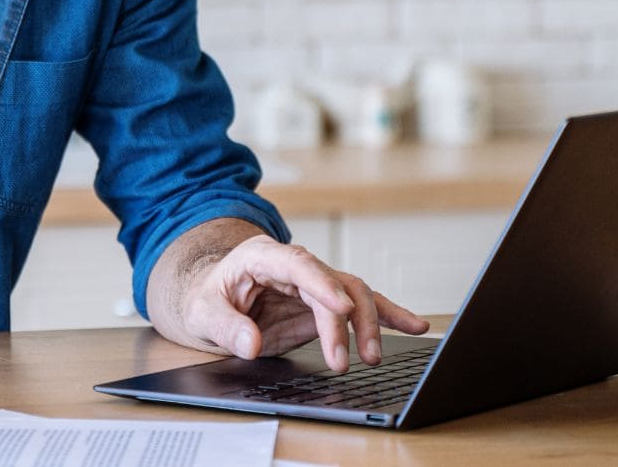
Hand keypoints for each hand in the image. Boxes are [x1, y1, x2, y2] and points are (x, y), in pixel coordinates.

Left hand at [179, 234, 427, 372]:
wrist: (214, 296)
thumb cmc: (208, 298)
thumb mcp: (202, 312)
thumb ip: (226, 327)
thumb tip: (251, 343)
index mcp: (262, 257)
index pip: (298, 264)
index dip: (321, 284)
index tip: (340, 307)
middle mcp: (295, 264)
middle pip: (332, 284)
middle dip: (345, 321)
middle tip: (346, 360)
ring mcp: (314, 283)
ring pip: (353, 293)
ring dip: (369, 323)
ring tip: (373, 357)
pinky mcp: (326, 303)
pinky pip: (361, 305)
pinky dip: (388, 315)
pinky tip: (415, 326)